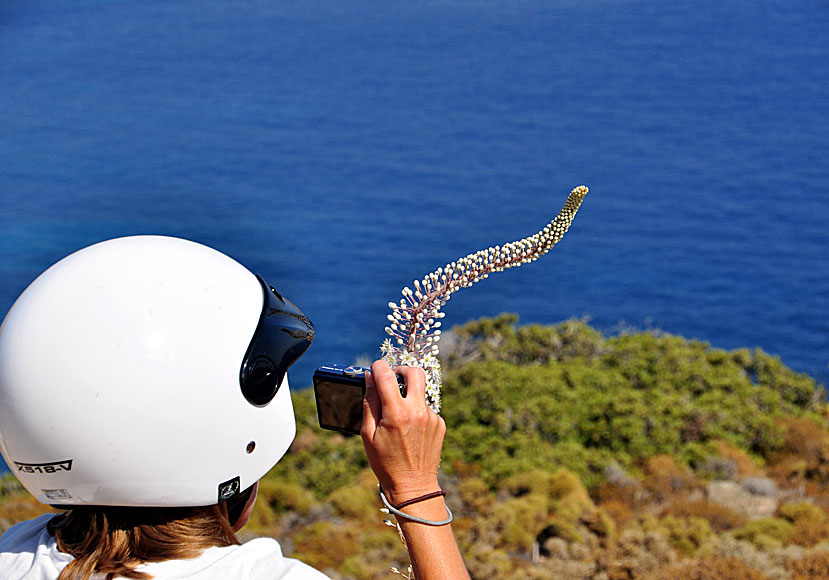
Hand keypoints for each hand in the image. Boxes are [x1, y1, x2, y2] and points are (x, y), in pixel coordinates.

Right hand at [361, 360, 445, 502]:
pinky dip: (416, 412)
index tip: (374, 369)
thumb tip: (370, 378)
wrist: (413, 486)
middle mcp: (417, 411)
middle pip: (415, 371)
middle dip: (402, 369)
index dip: (378, 367)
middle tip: (393, 378)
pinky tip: (410, 431)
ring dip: (409, 395)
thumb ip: (370, 402)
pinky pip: (426, 408)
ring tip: (398, 417)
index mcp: (397, 413)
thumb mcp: (368, 434)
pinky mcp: (439, 424)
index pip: (387, 374)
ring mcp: (431, 417)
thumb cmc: (385, 463)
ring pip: (420, 392)